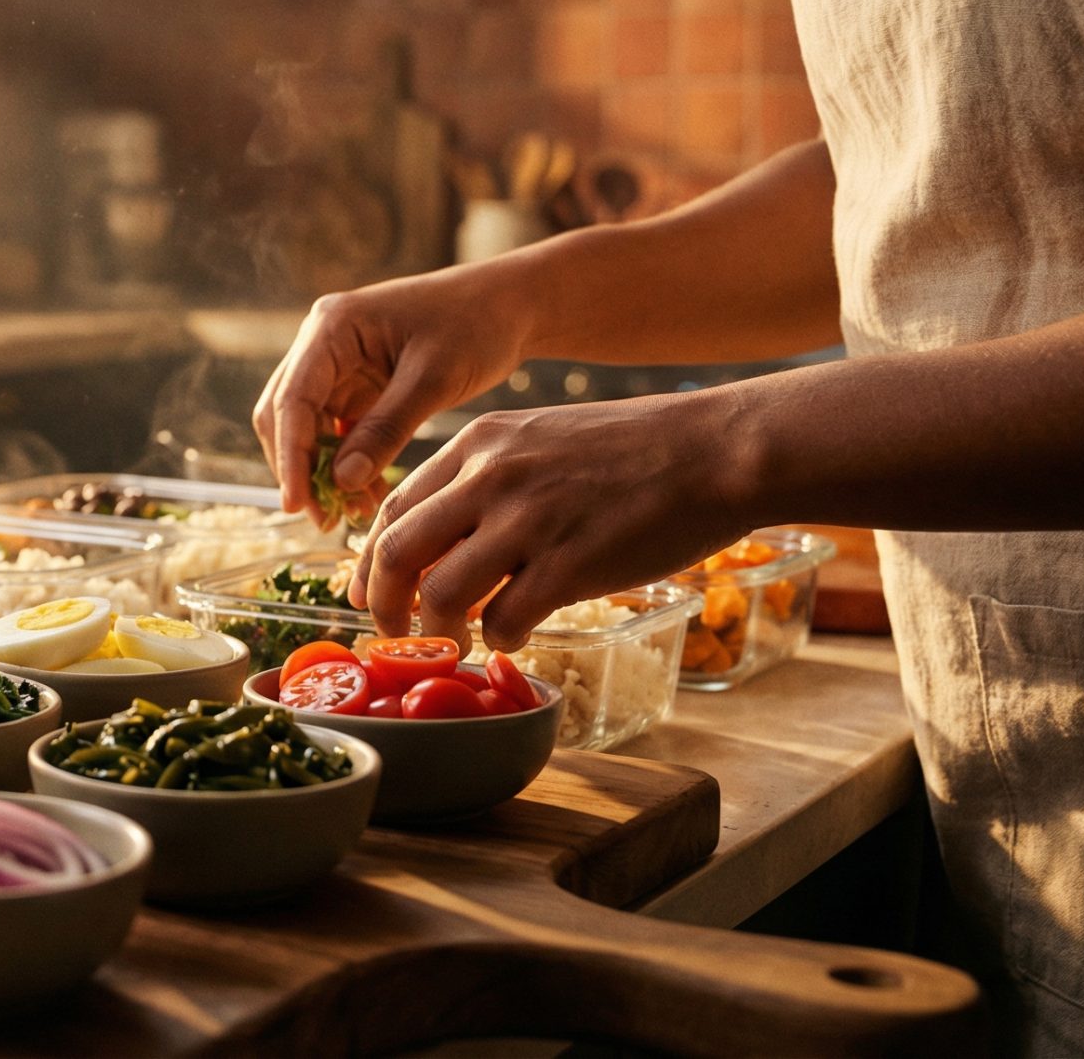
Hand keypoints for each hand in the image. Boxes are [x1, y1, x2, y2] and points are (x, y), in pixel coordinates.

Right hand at [252, 266, 536, 528]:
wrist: (509, 305)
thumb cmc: (475, 324)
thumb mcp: (432, 379)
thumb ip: (385, 429)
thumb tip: (341, 482)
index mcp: (332, 328)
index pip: (291, 399)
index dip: (290, 456)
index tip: (296, 504)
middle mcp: (322, 344)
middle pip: (287, 416)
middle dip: (300, 469)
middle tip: (322, 520)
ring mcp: (337, 366)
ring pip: (309, 429)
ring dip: (323, 472)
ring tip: (349, 516)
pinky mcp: (357, 387)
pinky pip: (339, 432)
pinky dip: (348, 464)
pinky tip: (367, 496)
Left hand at [353, 391, 753, 650]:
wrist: (715, 450)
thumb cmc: (635, 448)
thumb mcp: (540, 438)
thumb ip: (488, 476)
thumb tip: (445, 532)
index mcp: (477, 444)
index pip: (392, 508)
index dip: (369, 561)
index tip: (368, 593)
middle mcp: (490, 478)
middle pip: (396, 553)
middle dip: (382, 606)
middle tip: (394, 635)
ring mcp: (529, 521)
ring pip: (441, 593)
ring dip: (440, 633)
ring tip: (459, 644)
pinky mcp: (571, 562)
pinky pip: (507, 618)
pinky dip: (502, 639)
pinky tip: (517, 637)